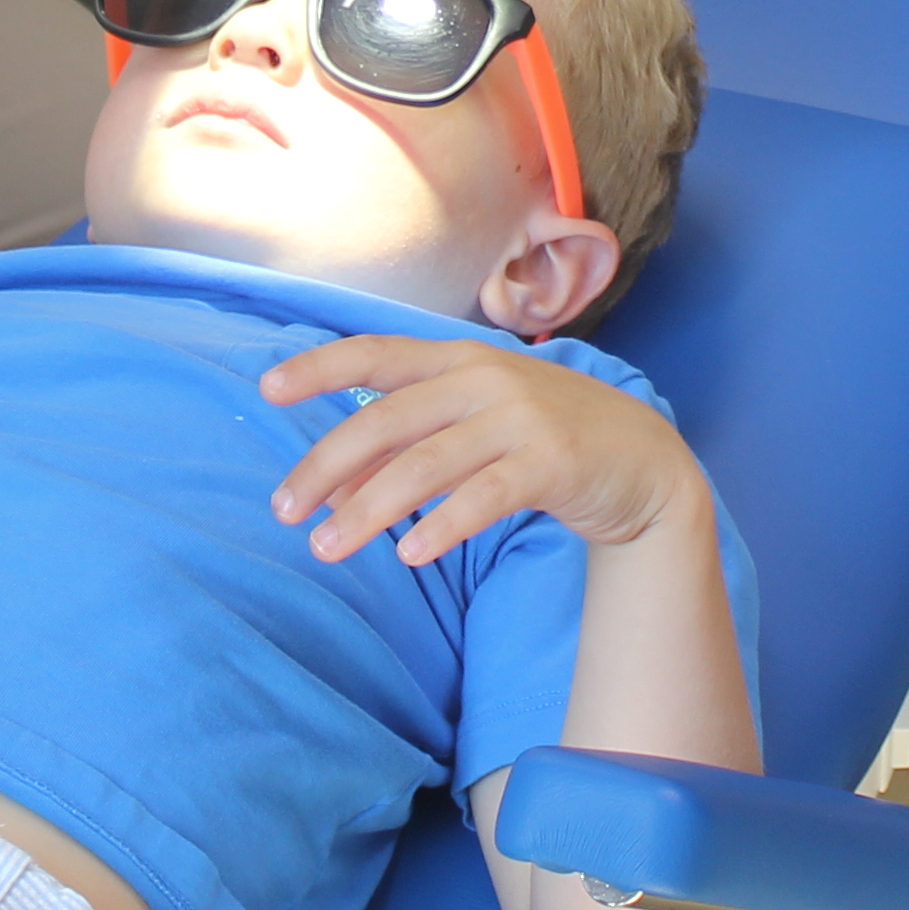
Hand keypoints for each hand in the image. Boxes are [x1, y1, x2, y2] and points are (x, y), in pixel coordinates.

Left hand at [265, 333, 708, 565]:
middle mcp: (485, 378)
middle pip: (387, 419)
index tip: (266, 389)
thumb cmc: (541, 441)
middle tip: (283, 512)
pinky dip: (444, 525)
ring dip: (369, 509)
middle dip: (327, 466)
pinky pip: (485, 496)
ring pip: (426, 464)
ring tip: (327, 548)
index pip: (376, 353)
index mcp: (459, 360)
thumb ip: (407, 447)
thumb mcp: (473, 428)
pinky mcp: (553, 461)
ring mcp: (522, 418)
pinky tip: (411, 556)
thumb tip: (330, 491)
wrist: (642, 461)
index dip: (320, 367)